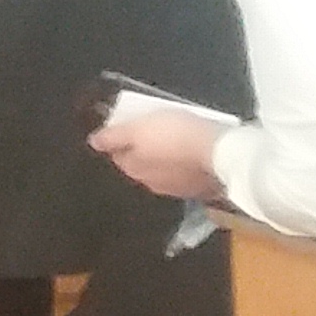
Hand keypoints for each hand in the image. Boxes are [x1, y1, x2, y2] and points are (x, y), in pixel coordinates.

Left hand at [92, 107, 229, 204]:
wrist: (221, 153)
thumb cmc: (175, 135)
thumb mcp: (138, 128)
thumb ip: (113, 137)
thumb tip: (94, 142)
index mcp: (135, 169)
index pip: (118, 154)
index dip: (121, 139)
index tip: (129, 126)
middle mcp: (153, 184)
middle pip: (140, 164)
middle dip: (141, 151)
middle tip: (150, 131)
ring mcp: (179, 189)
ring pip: (164, 170)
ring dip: (164, 159)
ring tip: (172, 141)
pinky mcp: (202, 189)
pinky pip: (187, 175)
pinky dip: (185, 166)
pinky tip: (192, 155)